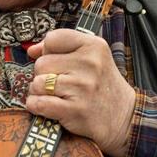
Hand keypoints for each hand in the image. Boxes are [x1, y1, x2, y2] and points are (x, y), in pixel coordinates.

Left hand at [25, 29, 135, 156]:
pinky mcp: (75, 109)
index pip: (52, 39)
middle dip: (43, 75)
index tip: (57, 62)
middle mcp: (90, 64)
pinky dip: (36, 106)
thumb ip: (62, 49)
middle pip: (41, 63)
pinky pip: (38, 103)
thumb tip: (31, 50)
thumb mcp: (92, 58)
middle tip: (59, 84)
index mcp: (94, 46)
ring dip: (39, 92)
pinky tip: (47, 107)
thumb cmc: (102, 86)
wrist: (124, 118)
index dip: (48, 52)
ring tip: (56, 96)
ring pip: (37, 83)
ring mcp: (82, 87)